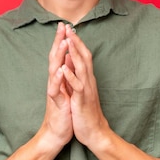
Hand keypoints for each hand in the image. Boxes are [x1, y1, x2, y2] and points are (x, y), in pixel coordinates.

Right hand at [40, 23, 73, 149]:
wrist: (56, 133)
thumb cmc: (62, 112)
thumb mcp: (65, 90)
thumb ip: (64, 75)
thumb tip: (66, 60)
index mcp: (58, 79)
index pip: (59, 56)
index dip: (62, 41)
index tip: (66, 26)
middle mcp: (54, 82)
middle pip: (54, 58)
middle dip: (58, 41)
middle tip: (62, 26)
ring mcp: (53, 92)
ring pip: (53, 70)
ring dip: (58, 56)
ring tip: (63, 41)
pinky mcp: (56, 103)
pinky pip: (55, 89)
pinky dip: (57, 79)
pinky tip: (60, 70)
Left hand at [61, 24, 109, 147]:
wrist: (95, 132)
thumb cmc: (86, 111)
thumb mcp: (81, 91)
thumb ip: (77, 76)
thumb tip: (71, 61)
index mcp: (86, 78)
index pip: (82, 56)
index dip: (76, 42)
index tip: (68, 29)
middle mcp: (88, 81)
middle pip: (84, 57)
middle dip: (76, 42)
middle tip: (69, 27)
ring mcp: (86, 90)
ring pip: (82, 68)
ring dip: (75, 54)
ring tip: (69, 40)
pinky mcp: (83, 100)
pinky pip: (77, 86)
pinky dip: (71, 76)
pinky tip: (64, 67)